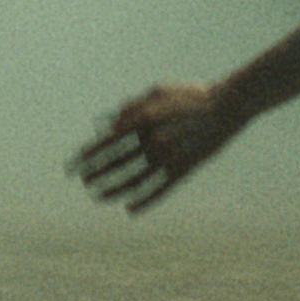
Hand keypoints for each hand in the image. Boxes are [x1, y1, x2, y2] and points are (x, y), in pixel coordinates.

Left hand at [72, 83, 245, 212]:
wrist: (227, 105)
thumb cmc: (190, 95)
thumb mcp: (158, 92)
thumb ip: (131, 107)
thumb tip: (108, 125)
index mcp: (145, 119)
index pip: (106, 142)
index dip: (87, 156)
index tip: (73, 165)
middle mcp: (153, 140)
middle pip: (116, 163)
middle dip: (95, 173)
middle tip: (83, 180)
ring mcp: (169, 157)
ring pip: (134, 181)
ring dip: (112, 190)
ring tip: (97, 196)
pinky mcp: (184, 169)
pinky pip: (159, 190)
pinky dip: (143, 202)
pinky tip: (129, 209)